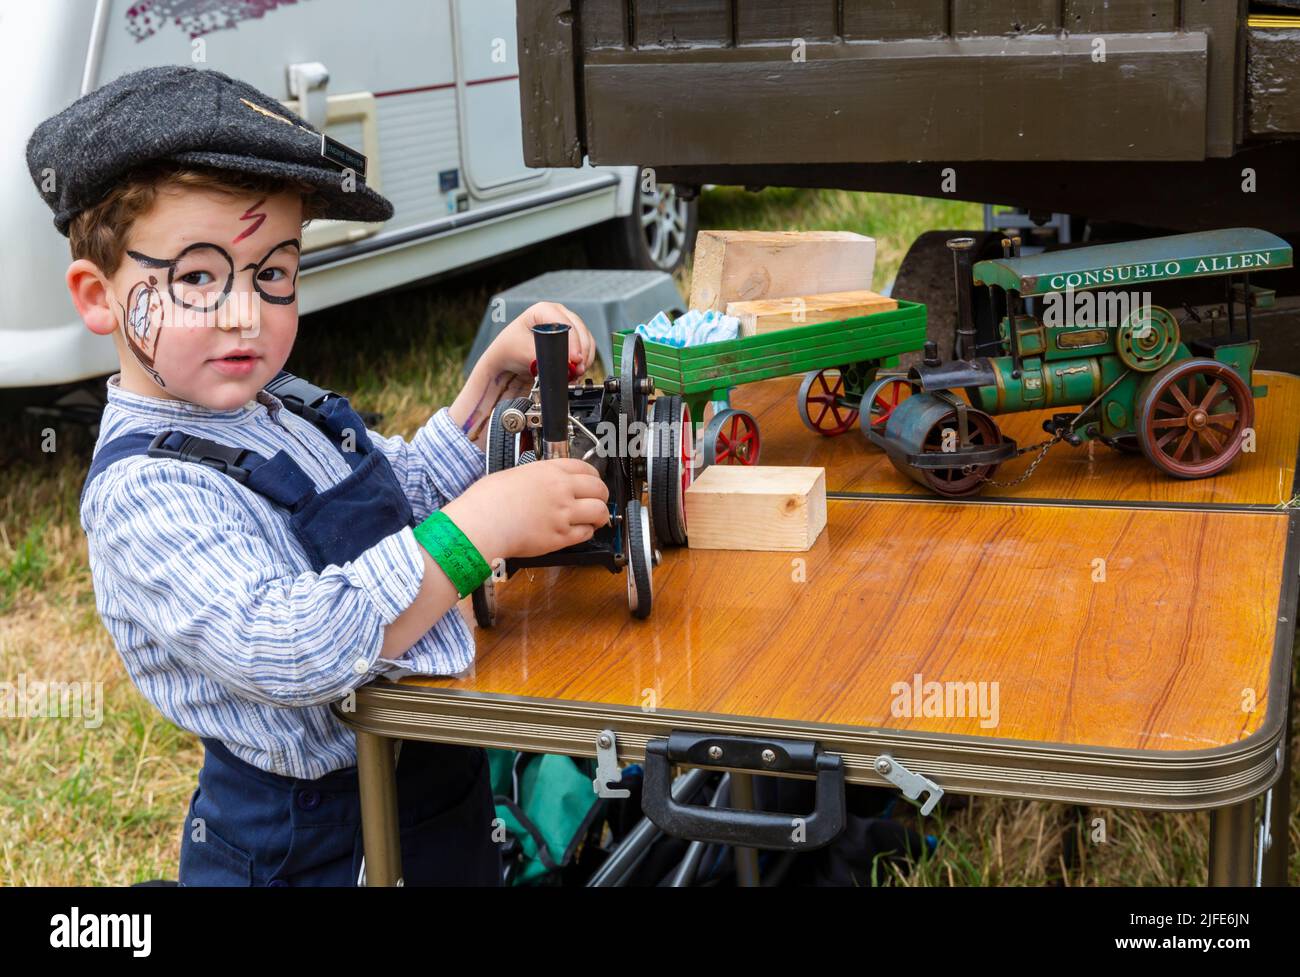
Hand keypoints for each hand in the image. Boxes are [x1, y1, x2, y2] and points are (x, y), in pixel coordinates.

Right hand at [441, 458, 609, 560]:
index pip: (586, 468)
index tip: (592, 482)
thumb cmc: (487, 500)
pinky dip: (587, 532)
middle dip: (602, 495)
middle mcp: (561, 489)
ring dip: (600, 515)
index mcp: (549, 471)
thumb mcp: (513, 475)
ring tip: (597, 519)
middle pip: (599, 489)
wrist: (482, 523)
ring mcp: (563, 513)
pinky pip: (586, 533)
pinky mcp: (560, 537)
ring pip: (599, 511)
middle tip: (598, 500)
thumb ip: (535, 477)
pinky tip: (581, 531)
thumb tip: (540, 483)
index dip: (594, 476)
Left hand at [483, 302, 595, 378]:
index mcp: (543, 310)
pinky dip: (585, 359)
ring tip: (577, 372)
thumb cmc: (510, 349)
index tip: (574, 359)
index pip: (565, 323)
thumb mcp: (523, 352)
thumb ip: (545, 358)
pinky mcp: (571, 337)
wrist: (508, 358)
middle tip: (578, 368)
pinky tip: (577, 370)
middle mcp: (557, 313)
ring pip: (586, 338)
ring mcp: (566, 324)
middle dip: (581, 351)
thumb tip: (565, 365)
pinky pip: (586, 346)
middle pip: (580, 329)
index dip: (572, 342)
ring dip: (585, 357)